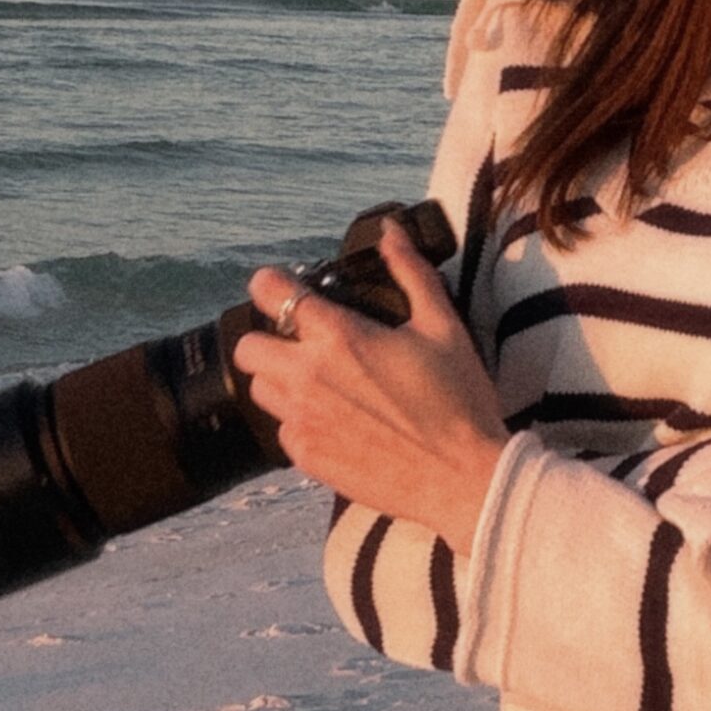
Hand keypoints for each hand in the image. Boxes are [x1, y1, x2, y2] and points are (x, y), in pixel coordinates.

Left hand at [234, 216, 508, 555]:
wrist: (462, 478)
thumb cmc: (459, 399)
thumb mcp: (442, 324)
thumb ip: (410, 271)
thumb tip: (390, 231)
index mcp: (339, 336)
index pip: (273, 294)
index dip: (268, 283)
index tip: (277, 284)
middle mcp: (308, 377)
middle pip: (248, 348)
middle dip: (268, 336)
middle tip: (300, 339)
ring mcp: (303, 422)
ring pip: (259, 390)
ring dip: (279, 378)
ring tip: (317, 379)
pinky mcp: (307, 459)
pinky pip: (282, 430)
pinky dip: (299, 419)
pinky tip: (334, 418)